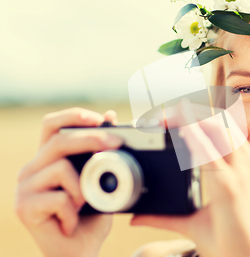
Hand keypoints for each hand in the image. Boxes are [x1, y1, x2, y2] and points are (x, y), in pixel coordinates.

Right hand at [15, 107, 122, 256]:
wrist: (79, 253)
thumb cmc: (90, 217)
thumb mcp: (101, 180)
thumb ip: (102, 151)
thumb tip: (110, 115)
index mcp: (48, 160)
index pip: (52, 125)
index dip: (75, 116)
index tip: (102, 118)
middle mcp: (31, 169)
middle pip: (58, 140)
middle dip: (92, 139)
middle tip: (117, 144)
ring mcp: (24, 188)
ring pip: (61, 168)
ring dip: (83, 188)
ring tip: (83, 206)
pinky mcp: (24, 208)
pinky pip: (59, 198)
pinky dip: (74, 212)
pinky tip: (71, 223)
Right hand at [130, 100, 249, 256]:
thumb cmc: (228, 247)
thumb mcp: (193, 229)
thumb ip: (162, 218)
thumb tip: (134, 217)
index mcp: (225, 185)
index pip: (203, 140)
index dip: (184, 123)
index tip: (168, 114)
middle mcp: (243, 170)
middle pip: (218, 124)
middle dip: (192, 114)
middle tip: (170, 116)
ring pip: (231, 127)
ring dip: (207, 119)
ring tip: (185, 119)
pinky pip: (241, 138)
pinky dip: (222, 130)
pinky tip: (208, 132)